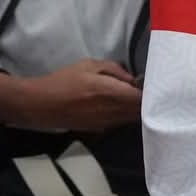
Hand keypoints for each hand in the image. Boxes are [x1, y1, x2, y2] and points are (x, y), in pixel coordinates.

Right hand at [0, 59, 140, 132]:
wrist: (39, 104)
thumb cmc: (64, 80)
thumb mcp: (89, 65)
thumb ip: (115, 70)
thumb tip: (133, 79)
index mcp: (110, 93)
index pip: (142, 97)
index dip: (153, 92)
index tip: (157, 83)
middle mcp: (111, 111)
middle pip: (141, 110)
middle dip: (149, 102)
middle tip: (152, 91)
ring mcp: (105, 123)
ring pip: (132, 119)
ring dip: (139, 110)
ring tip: (139, 98)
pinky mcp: (99, 130)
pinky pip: (121, 123)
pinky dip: (127, 116)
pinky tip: (124, 107)